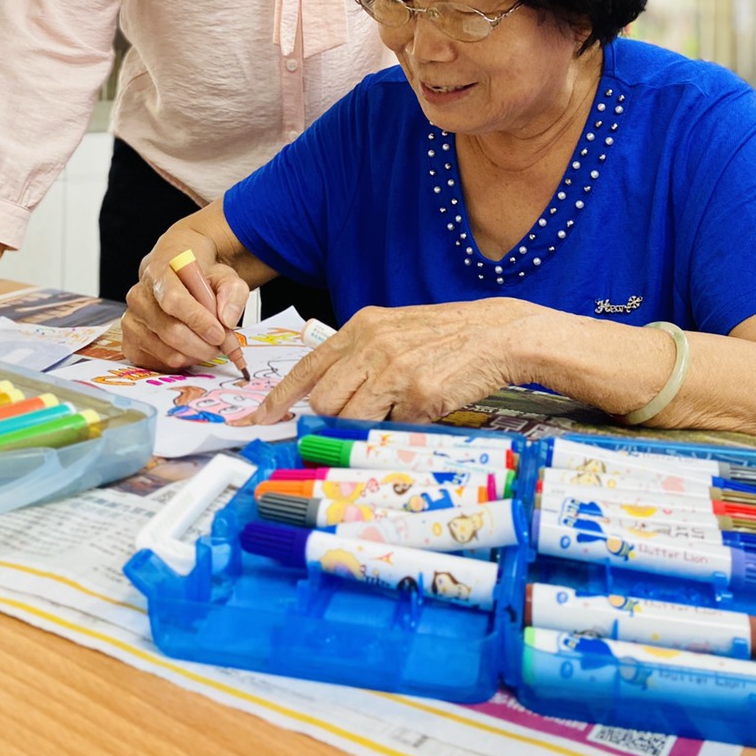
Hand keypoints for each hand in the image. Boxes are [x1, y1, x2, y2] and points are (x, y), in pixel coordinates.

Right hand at [122, 235, 251, 371]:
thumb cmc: (197, 281)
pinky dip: (181, 362)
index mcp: (159, 272)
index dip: (198, 320)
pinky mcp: (129, 343)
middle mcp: (138, 296)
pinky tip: (190, 350)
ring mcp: (131, 321)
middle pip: (170, 331)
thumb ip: (233, 292)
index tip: (220, 333)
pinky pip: (159, 364)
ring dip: (195, 355)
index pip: (174, 299)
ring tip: (207, 345)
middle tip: (221, 345)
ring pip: (167, 352)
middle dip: (202, 345)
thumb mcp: (223, 276)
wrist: (176, 282)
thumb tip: (227, 319)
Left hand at [235, 299, 540, 425]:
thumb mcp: (394, 332)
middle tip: (340, 428)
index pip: (308, 366)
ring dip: (363, 428)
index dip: (280, 398)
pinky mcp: (421, 397)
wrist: (497, 334)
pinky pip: (395, 428)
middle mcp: (374, 346)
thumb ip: (359, 357)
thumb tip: (324, 397)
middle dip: (326, 421)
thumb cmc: (444, 336)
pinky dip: (403, 428)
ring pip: (352, 419)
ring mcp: (397, 371)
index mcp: (363, 326)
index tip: (258, 419)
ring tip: (390, 414)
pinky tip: (423, 409)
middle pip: (324, 400)